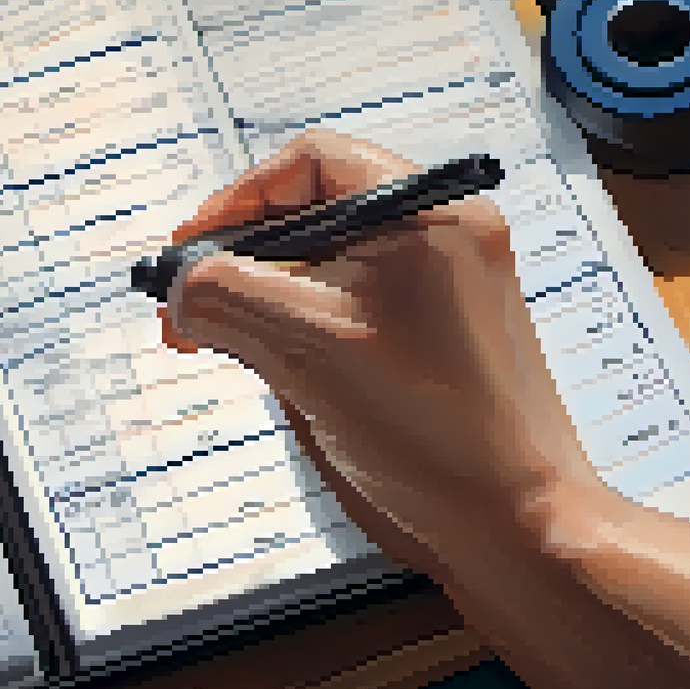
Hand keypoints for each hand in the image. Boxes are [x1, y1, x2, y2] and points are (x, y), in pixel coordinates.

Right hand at [159, 129, 603, 551]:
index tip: (186, 254)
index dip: (234, 203)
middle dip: (239, 261)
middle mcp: (440, 234)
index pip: (308, 164)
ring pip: (323, 267)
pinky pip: (347, 308)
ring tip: (220, 346)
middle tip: (188, 311)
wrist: (514, 523)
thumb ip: (227, 296)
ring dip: (262, 300)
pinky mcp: (434, 336)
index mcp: (425, 211)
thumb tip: (176, 285)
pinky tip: (270, 367)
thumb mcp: (305, 347)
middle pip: (311, 214)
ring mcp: (441, 287)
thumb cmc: (426, 426)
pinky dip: (298, 329)